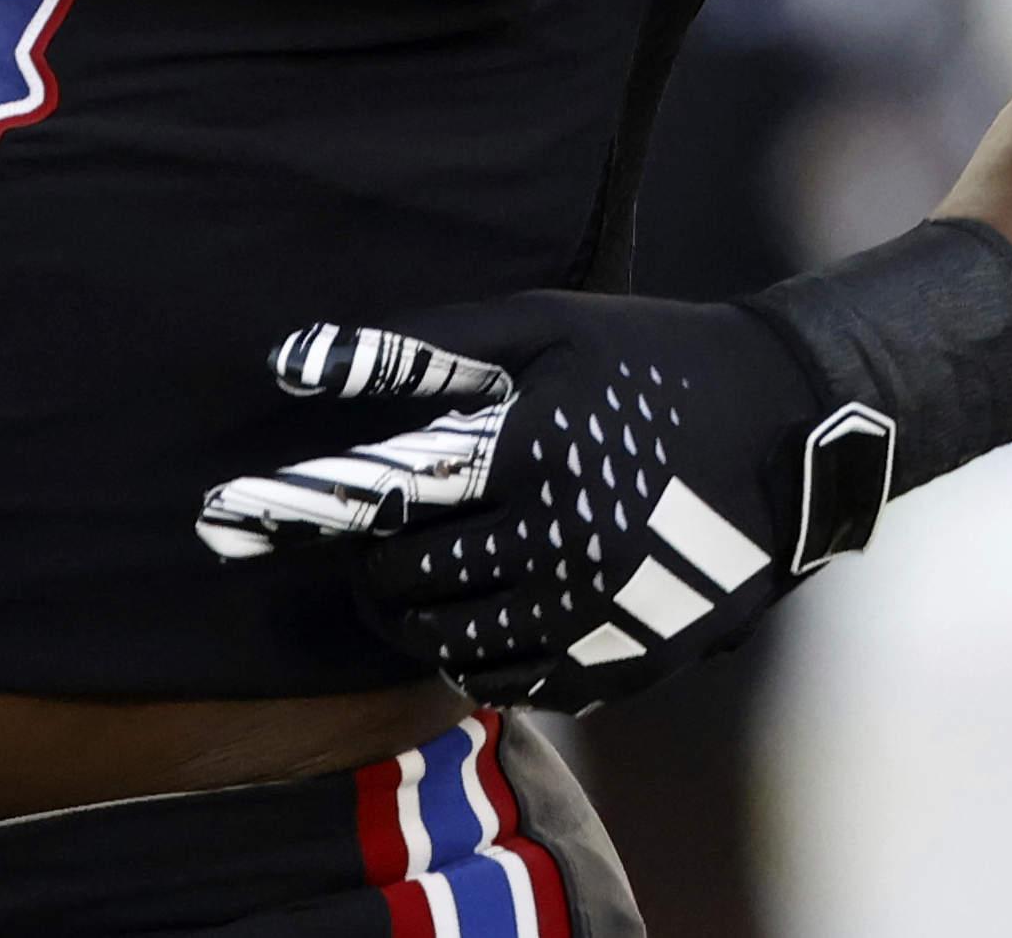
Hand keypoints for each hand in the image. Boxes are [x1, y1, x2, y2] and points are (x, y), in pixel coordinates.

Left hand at [195, 292, 895, 710]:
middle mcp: (558, 546)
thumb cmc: (647, 358)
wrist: (791, 431)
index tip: (221, 517)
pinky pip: (517, 684)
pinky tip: (492, 611)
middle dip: (371, 569)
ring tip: (421, 581)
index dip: (292, 510)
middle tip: (372, 547)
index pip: (379, 502)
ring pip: (453, 650)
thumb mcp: (538, 326)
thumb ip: (417, 349)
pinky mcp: (627, 662)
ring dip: (417, 620)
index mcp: (528, 456)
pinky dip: (482, 656)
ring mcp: (596, 615)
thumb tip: (292, 361)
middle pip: (407, 592)